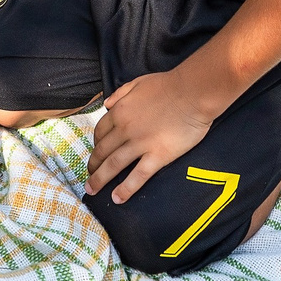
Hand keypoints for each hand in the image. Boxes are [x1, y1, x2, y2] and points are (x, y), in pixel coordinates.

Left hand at [86, 68, 217, 205]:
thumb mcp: (138, 82)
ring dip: (100, 179)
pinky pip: (138, 175)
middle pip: (103, 151)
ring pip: (114, 165)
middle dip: (93, 165)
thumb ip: (120, 93)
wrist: (192, 92)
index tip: (96, 153)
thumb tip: (106, 105)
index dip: (95, 144)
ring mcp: (140, 144)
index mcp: (120, 111)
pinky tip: (117, 198)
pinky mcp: (158, 155)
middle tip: (89, 176)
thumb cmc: (168, 85)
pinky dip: (126, 188)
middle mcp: (125, 129)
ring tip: (92, 190)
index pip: (100, 132)